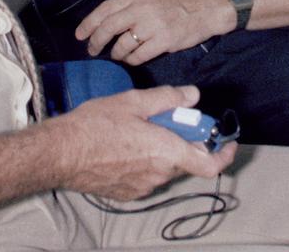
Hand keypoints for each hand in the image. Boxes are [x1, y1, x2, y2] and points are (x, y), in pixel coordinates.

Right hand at [57, 85, 235, 199]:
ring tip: (140, 127)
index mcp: (166, 152)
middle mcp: (158, 174)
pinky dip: (146, 160)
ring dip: (162, 149)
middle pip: (184, 159)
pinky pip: (146, 176)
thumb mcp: (134, 101)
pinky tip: (126, 144)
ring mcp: (141, 187)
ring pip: (164, 167)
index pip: (208, 164)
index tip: (228, 142)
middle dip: (183, 139)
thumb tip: (193, 95)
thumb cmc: (95, 125)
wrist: (59, 153)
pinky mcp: (125, 193)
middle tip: (168, 118)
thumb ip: (168, 98)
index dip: (223, 153)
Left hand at [77, 0, 231, 64]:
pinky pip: (138, 56)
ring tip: (117, 55)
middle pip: (109, 27)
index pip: (105, 9)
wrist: (206, 8)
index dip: (89, 23)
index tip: (80, 35)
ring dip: (116, 53)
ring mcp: (152, 25)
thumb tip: (107, 22)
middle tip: (92, 50)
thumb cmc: (178, 3)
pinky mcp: (163, 41)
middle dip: (96, 41)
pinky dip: (132, 60)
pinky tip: (132, 59)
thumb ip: (131, 6)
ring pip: (122, 45)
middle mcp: (142, 8)